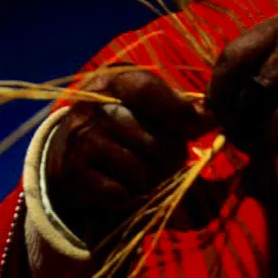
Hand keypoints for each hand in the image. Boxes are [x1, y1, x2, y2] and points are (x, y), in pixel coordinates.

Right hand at [46, 68, 209, 242]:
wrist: (67, 149)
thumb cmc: (119, 121)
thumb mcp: (143, 103)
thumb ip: (176, 108)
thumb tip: (211, 118)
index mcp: (111, 82)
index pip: (147, 90)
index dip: (180, 111)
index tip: (202, 125)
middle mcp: (91, 107)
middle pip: (153, 141)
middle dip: (171, 158)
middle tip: (167, 159)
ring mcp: (79, 139)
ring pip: (139, 172)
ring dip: (151, 180)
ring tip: (146, 172)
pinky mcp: (72, 172)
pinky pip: (120, 194)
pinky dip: (129, 196)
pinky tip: (122, 185)